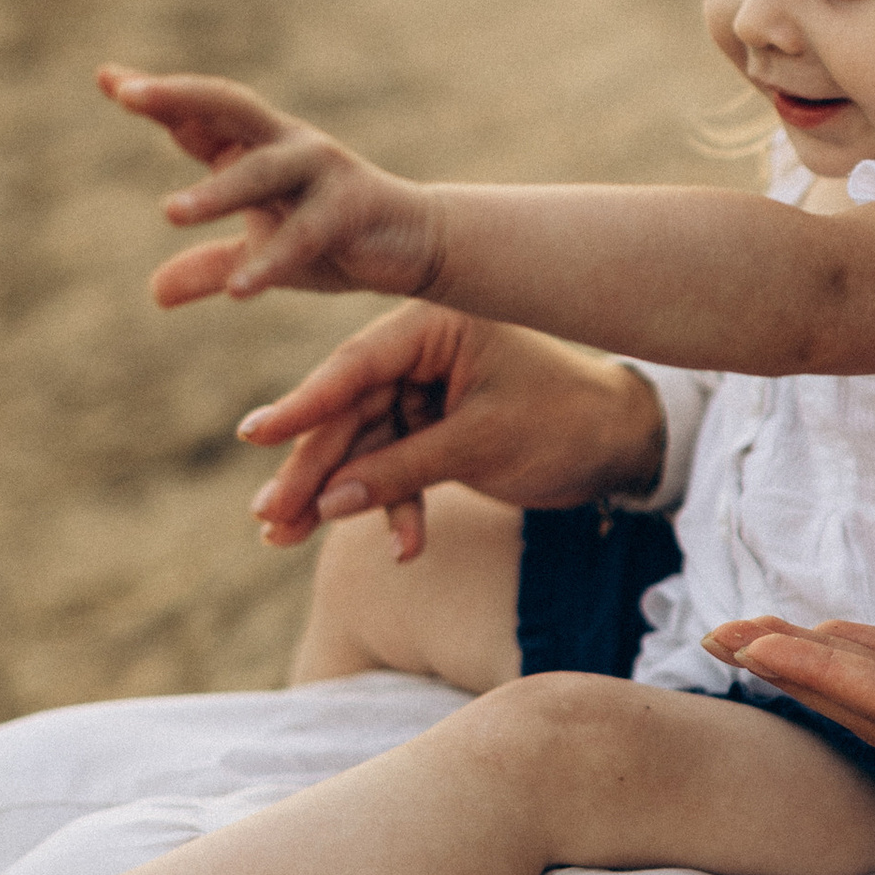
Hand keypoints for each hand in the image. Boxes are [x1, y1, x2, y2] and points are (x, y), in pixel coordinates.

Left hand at [98, 66, 442, 305]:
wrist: (414, 248)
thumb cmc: (333, 241)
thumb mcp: (262, 252)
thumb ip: (209, 266)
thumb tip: (155, 293)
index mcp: (257, 147)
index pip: (198, 116)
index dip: (157, 98)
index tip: (106, 78)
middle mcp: (285, 145)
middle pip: (227, 106)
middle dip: (179, 96)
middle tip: (130, 96)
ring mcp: (321, 171)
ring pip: (263, 170)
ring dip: (217, 191)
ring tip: (170, 214)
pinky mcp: (352, 208)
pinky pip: (306, 233)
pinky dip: (272, 259)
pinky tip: (238, 290)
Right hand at [237, 301, 667, 556]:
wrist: (620, 446)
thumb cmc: (562, 423)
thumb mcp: (481, 444)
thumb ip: (403, 469)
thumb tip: (329, 502)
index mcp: (433, 327)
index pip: (355, 366)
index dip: (303, 405)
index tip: (254, 436)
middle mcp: (419, 351)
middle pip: (348, 412)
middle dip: (311, 469)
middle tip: (269, 516)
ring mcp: (423, 390)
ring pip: (363, 446)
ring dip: (336, 497)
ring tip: (285, 540)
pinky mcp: (432, 426)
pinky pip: (394, 467)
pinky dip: (393, 506)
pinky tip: (402, 547)